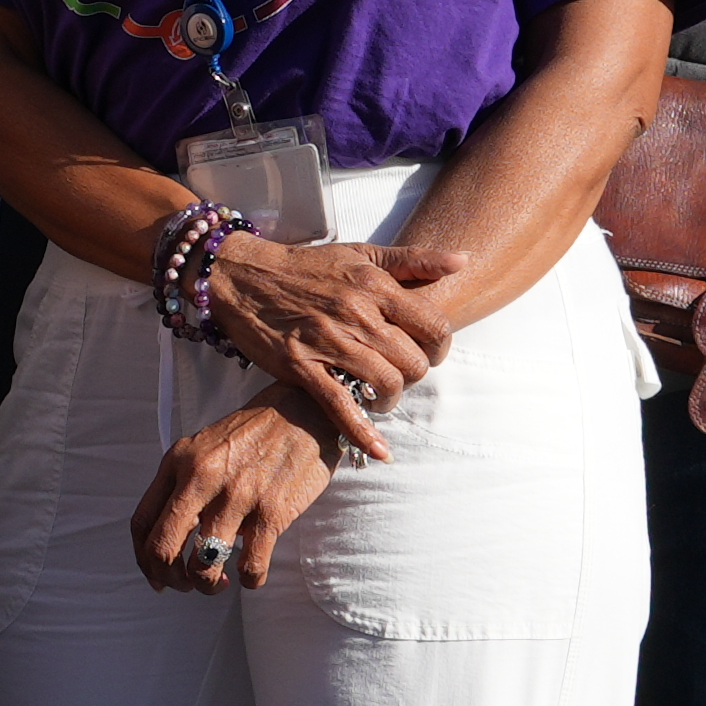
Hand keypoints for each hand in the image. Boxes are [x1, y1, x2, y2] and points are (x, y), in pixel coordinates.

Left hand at [137, 404, 330, 590]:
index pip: (142, 523)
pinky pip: (250, 566)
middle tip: (185, 585)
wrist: (305, 410)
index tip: (156, 575)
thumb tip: (171, 536)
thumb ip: (183, 483)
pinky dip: (249, 580)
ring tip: (219, 581)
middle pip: (162, 548)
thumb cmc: (255, 433)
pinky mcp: (271, 512)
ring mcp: (236, 496)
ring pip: (203, 565)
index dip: (144, 559)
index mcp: (178, 462)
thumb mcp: (205, 447)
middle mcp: (201, 478)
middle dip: (169, 579)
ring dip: (208, 585)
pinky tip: (251, 572)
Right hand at [195, 222, 438, 431]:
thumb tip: (464, 259)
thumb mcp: (361, 252)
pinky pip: (341, 407)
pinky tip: (380, 452)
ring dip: (391, 400)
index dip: (439, 347)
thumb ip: (414, 259)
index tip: (426, 352)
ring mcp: (328, 343)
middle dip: (413, 375)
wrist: (241, 275)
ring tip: (380, 396)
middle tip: (398, 373)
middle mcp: (356, 314)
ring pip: (386, 385)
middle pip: (414, 363)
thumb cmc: (306, 266)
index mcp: (375, 286)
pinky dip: (363, 434)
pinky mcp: (301, 367)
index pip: (435, 326)